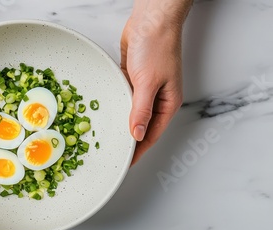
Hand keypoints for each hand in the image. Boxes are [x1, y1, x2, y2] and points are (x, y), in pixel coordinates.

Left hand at [121, 0, 191, 164]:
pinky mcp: (132, 78)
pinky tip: (106, 114)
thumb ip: (141, 110)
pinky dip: (116, 106)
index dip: (138, 151)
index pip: (151, 134)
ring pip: (131, 113)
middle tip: (112, 155)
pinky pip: (124, 98)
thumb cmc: (157, 47)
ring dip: (121, 124)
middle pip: (141, 126)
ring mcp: (144, 88)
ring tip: (106, 139)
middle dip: (128, 141)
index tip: (126, 164)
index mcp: (167, 103)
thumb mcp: (148, 83)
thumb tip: (136, 134)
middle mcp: (157, 99)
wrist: (150, 21)